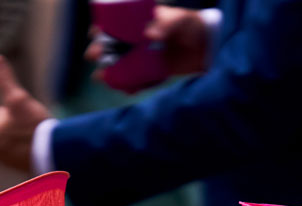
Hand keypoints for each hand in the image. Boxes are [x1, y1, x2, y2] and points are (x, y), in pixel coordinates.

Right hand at [84, 7, 208, 77]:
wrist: (208, 46)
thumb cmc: (193, 26)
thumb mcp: (180, 20)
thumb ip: (166, 25)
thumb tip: (149, 35)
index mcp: (142, 24)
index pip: (117, 24)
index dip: (103, 27)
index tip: (93, 32)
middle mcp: (141, 42)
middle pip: (115, 47)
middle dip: (101, 52)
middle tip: (92, 56)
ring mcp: (146, 59)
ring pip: (124, 67)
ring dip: (111, 73)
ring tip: (101, 78)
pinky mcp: (154, 74)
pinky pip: (139, 81)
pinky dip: (132, 87)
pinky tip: (126, 90)